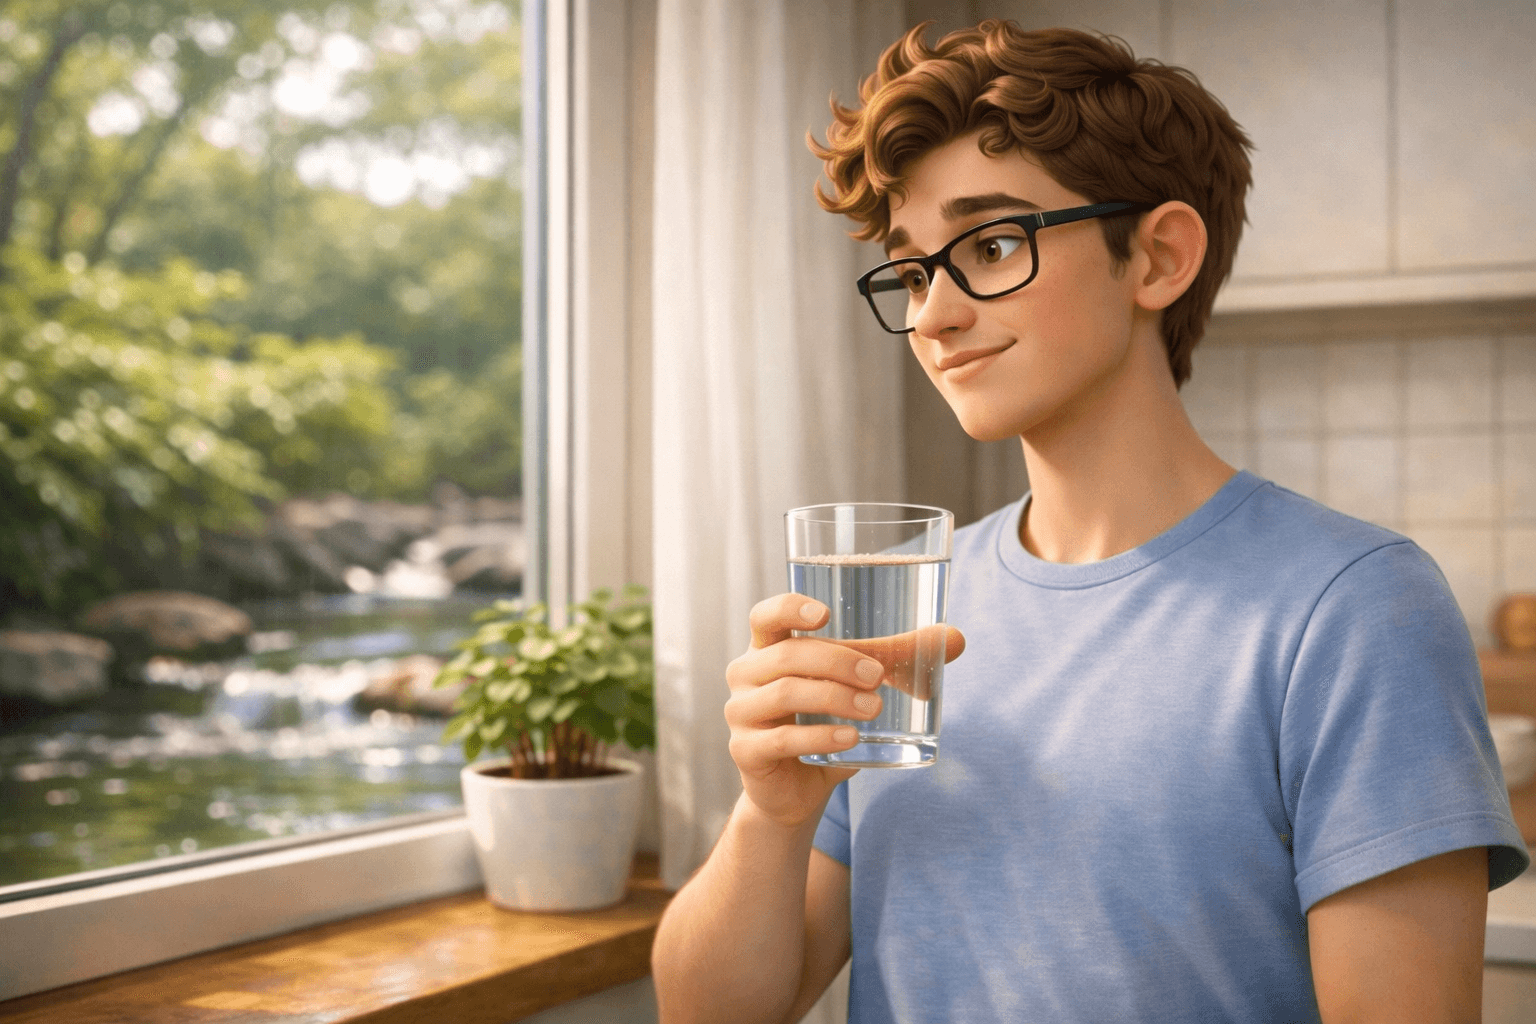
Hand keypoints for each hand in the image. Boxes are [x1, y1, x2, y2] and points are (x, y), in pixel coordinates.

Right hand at [724, 594, 964, 828]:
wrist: (797, 790)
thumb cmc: (825, 722)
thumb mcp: (857, 686)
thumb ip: (898, 659)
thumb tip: (956, 638)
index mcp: (768, 648)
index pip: (765, 617)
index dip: (789, 609)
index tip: (826, 615)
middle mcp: (747, 675)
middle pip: (787, 656)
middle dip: (837, 662)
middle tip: (878, 676)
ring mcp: (740, 713)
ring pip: (785, 694)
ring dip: (834, 698)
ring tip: (874, 708)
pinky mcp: (745, 751)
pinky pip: (782, 740)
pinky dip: (821, 737)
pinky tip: (851, 739)